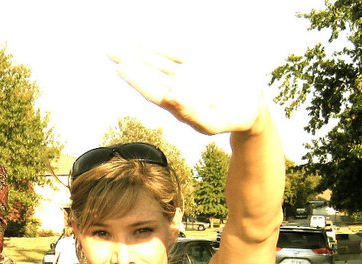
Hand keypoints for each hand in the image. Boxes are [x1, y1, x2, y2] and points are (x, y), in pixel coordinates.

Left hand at [109, 48, 264, 135]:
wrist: (252, 107)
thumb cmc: (234, 119)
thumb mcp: (217, 123)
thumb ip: (192, 115)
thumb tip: (168, 97)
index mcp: (180, 106)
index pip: (153, 92)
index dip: (136, 80)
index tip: (120, 68)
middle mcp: (179, 91)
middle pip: (149, 75)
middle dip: (130, 63)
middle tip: (110, 52)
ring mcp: (186, 77)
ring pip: (157, 63)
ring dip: (139, 53)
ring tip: (119, 45)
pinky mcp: (195, 65)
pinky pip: (172, 54)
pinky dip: (158, 47)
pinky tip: (142, 41)